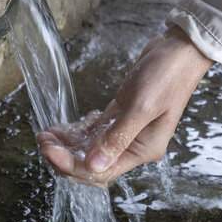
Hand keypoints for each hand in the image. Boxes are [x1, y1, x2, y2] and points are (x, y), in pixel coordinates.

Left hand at [36, 26, 214, 187]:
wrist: (179, 51)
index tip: (49, 151)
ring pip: (89, 147)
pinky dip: (75, 132)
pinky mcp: (119, 116)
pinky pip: (93, 132)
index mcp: (142, 150)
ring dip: (66, 144)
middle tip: (42, 141)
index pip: (100, 170)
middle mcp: (133, 145)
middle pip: (92, 162)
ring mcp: (125, 131)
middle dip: (65, 155)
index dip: (71, 165)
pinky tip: (59, 128)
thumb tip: (94, 164)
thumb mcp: (141, 107)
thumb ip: (117, 137)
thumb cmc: (167, 76)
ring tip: (44, 135)